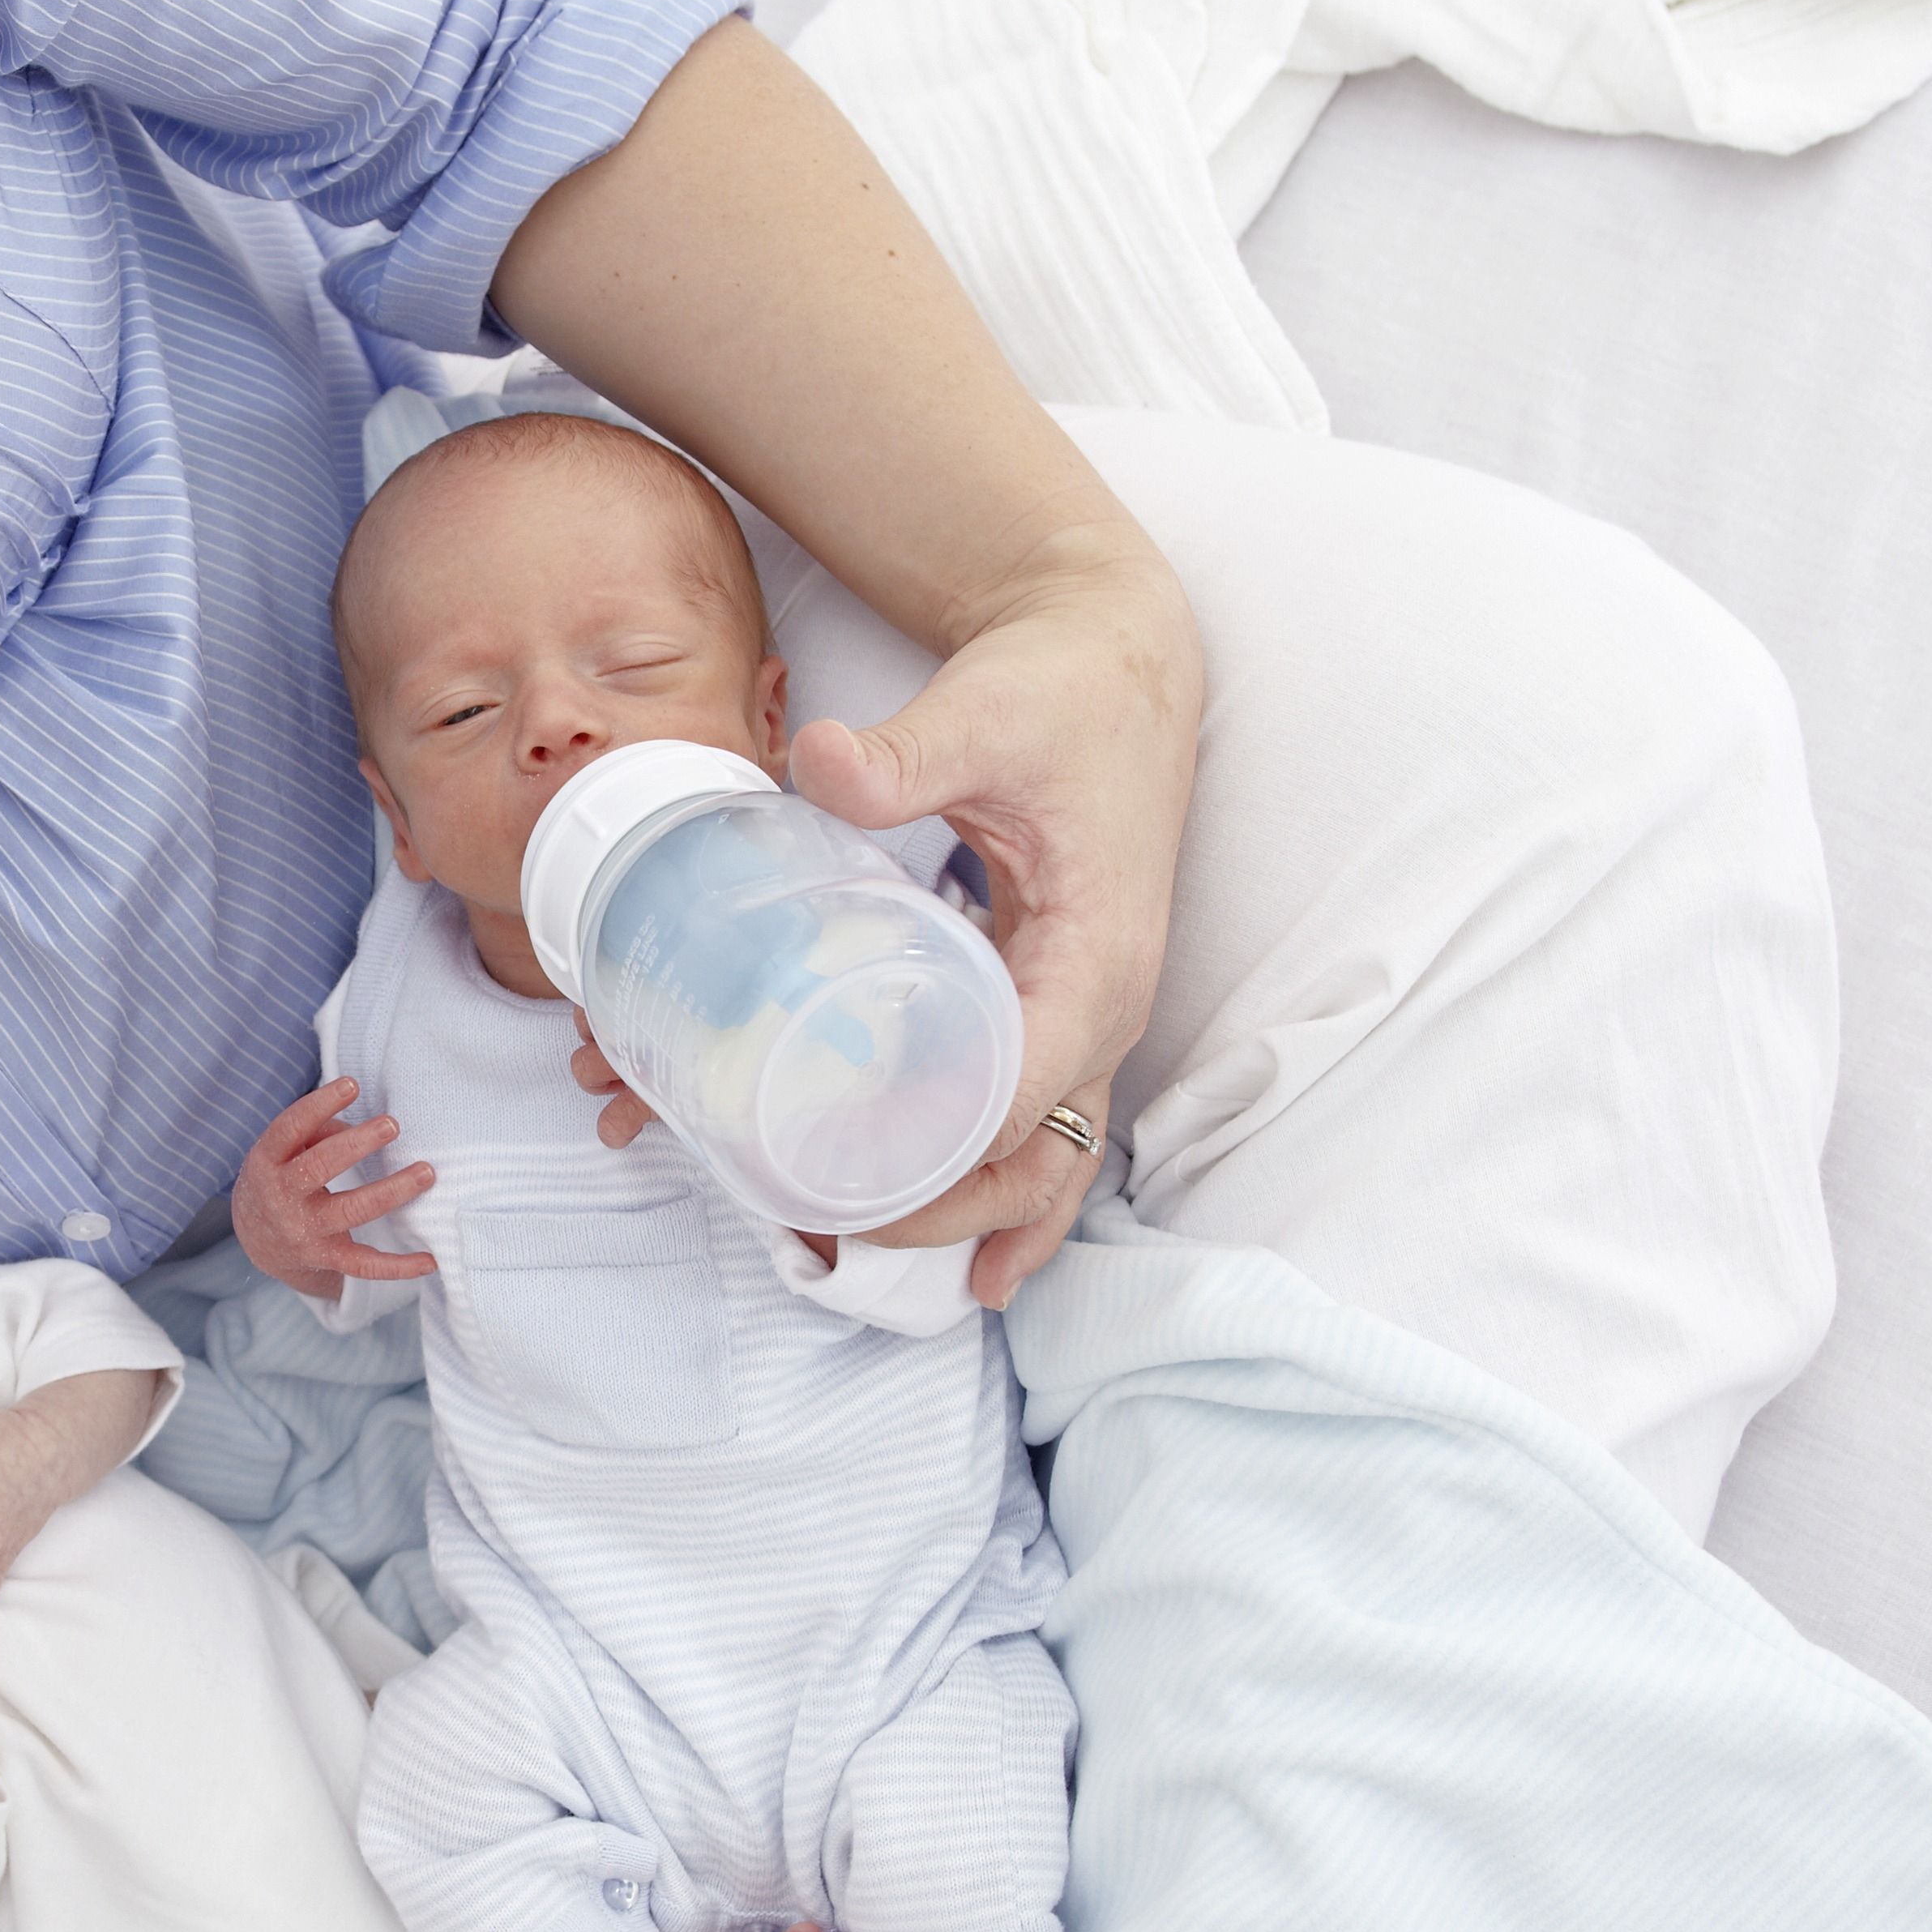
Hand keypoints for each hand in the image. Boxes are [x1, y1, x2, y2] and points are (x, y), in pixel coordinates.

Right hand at [236, 1076, 438, 1299]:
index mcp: (266, 1162)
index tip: (351, 1084)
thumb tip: (362, 1130)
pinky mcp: (326, 1258)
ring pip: (351, 1211)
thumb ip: (318, 1131)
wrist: (258, 1240)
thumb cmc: (281, 1177)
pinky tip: (430, 1260)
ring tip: (426, 1172)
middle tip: (392, 1125)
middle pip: (318, 1168)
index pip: (288, 1129)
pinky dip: (399, 1266)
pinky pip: (365, 1265)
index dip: (317, 1105)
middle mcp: (281, 1197)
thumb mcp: (283, 1150)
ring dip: (392, 1191)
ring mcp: (304, 1231)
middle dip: (357, 1145)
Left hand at [785, 551, 1193, 1306]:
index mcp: (1095, 955)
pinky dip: (1008, 1200)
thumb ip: (904, 752)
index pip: (1018, 1093)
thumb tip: (815, 759)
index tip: (833, 1177)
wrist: (1117, 662)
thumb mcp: (983, 713)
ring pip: (1045, 1160)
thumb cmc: (1058, 689)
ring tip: (864, 1262)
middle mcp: (1106, 1005)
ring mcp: (1091, 1015)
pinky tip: (976, 1270)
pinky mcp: (1065, 1008)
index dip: (931, 1152)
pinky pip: (1046, 1128)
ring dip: (965, 1220)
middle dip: (934, 1209)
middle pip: (1030, 1156)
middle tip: (815, 1227)